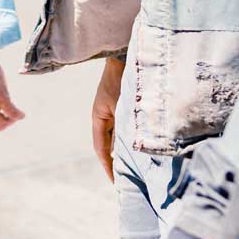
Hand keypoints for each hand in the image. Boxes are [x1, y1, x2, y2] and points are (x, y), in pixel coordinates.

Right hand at [91, 55, 123, 181]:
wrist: (123, 54)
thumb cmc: (122, 78)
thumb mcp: (121, 106)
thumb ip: (122, 129)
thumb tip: (122, 153)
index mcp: (98, 117)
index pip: (101, 149)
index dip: (108, 167)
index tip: (115, 184)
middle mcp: (103, 116)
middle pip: (108, 145)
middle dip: (115, 163)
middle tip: (126, 181)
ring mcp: (112, 111)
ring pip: (117, 137)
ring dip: (123, 151)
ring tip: (134, 169)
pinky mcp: (122, 105)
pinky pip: (124, 128)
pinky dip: (129, 139)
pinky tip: (139, 147)